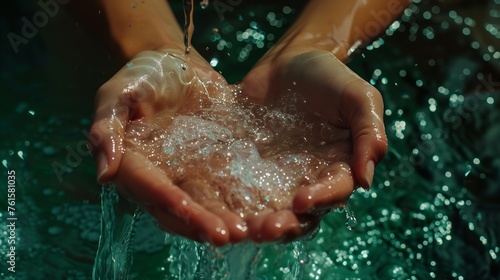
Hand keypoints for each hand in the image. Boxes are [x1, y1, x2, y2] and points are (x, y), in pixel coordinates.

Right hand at [89, 49, 245, 245]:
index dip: (165, 198)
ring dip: (220, 220)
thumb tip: (104, 174)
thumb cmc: (144, 75)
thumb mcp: (118, 93)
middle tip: (223, 235)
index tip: (186, 208)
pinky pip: (224, 189)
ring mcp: (186, 174)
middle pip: (176, 207)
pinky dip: (237, 203)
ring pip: (202, 204)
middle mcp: (159, 176)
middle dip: (198, 222)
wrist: (179, 65)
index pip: (147, 185)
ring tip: (243, 232)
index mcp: (132, 163)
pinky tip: (257, 215)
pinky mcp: (210, 167)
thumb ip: (107, 128)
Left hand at [241, 49, 387, 240]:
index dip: (320, 200)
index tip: (302, 201)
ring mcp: (277, 175)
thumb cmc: (329, 77)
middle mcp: (308, 177)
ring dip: (260, 223)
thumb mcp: (358, 97)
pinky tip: (220, 208)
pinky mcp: (250, 167)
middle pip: (301, 213)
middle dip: (286, 225)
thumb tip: (365, 180)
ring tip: (244, 229)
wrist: (288, 61)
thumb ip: (369, 133)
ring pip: (270, 209)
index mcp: (338, 166)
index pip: (334, 192)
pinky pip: (242, 189)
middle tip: (267, 229)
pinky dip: (233, 203)